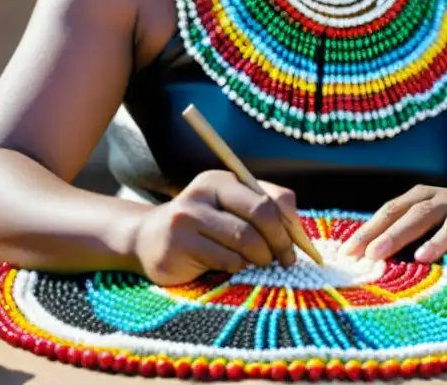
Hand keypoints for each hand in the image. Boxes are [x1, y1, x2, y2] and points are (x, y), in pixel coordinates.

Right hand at [131, 170, 297, 285]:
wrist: (146, 239)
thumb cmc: (201, 227)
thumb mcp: (229, 210)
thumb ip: (263, 211)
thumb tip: (299, 233)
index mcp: (223, 179)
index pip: (270, 196)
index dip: (290, 223)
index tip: (297, 244)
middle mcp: (205, 192)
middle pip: (260, 213)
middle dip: (280, 241)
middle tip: (286, 260)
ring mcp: (189, 217)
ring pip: (245, 239)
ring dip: (260, 257)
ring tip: (258, 263)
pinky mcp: (180, 244)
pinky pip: (226, 259)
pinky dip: (238, 267)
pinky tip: (232, 266)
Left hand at [342, 185, 446, 262]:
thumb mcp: (429, 224)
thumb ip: (403, 235)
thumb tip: (364, 257)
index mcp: (424, 196)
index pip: (392, 210)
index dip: (371, 229)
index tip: (350, 251)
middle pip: (419, 213)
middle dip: (395, 234)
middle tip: (374, 254)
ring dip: (438, 239)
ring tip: (422, 258)